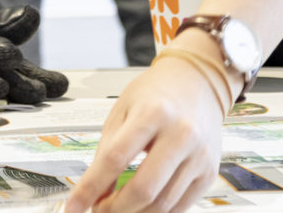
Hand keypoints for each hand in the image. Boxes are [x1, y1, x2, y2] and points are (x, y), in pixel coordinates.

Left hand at [65, 55, 224, 212]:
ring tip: (117, 207)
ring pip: (162, 204)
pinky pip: (180, 207)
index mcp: (153, 112)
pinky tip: (142, 206)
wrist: (198, 82)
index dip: (90, 187)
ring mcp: (199, 156)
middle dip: (114, 209)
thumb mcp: (123, 109)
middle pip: (143, 188)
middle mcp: (181, 134)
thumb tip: (95, 191)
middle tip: (98, 210)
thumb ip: (107, 149)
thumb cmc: (157, 93)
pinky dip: (156, 212)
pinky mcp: (209, 173)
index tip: (74, 205)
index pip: (115, 158)